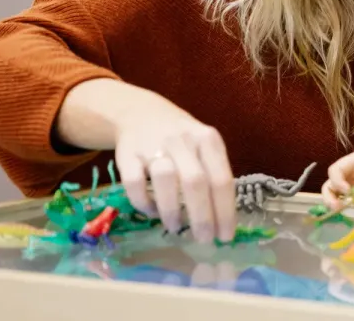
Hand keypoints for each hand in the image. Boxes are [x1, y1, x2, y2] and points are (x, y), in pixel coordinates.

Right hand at [112, 97, 236, 243]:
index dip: (225, 211)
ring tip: (176, 228)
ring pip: (165, 179)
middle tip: (204, 240)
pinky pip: (134, 181)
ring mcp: (153, 146)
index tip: (225, 236)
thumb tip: (222, 221)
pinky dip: (143, 201)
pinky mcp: (127, 154)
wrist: (141, 113)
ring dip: (172, 209)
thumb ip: (213, 176)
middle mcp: (183, 140)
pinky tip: (151, 211)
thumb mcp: (204, 147)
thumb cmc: (182, 139)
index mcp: (208, 140)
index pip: (222, 179)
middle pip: (196, 182)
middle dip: (202, 216)